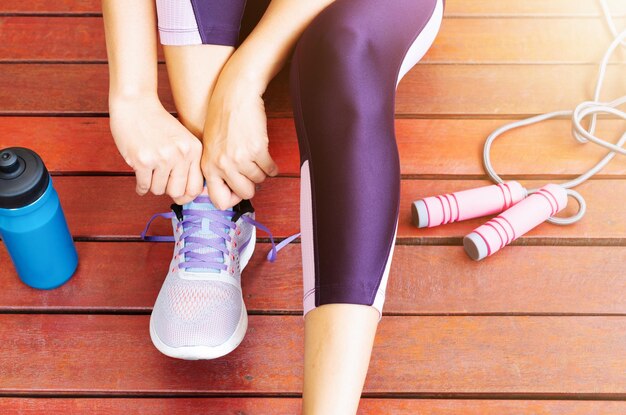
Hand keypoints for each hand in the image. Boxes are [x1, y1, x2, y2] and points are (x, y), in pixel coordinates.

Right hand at [109, 95, 203, 203]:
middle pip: (177, 192)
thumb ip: (188, 162)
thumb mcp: (182, 139)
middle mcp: (181, 154)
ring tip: (149, 171)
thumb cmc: (158, 123)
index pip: (196, 187)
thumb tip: (188, 195)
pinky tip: (140, 176)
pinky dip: (140, 186)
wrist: (135, 103)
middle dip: (167, 190)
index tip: (179, 194)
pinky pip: (143, 186)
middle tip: (160, 181)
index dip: (187, 195)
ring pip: (158, 190)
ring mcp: (162, 158)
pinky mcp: (143, 160)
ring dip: (152, 184)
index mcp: (194, 149)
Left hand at [201, 78, 278, 209]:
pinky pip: (270, 170)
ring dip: (261, 171)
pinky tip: (265, 155)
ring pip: (259, 180)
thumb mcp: (210, 146)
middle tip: (251, 173)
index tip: (238, 190)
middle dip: (251, 185)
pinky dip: (272, 166)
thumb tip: (229, 191)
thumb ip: (216, 168)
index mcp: (208, 166)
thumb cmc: (223, 117)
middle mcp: (222, 165)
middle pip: (245, 193)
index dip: (232, 199)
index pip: (219, 200)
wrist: (235, 95)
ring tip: (256, 158)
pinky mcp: (257, 150)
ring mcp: (240, 159)